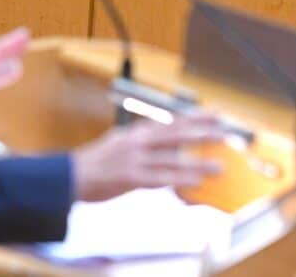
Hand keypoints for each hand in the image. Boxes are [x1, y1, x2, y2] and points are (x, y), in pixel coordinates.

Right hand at [72, 113, 226, 201]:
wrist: (69, 176)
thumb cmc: (96, 162)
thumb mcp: (120, 142)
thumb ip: (143, 141)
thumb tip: (165, 142)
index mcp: (137, 132)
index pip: (172, 121)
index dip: (195, 117)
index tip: (215, 114)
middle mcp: (138, 141)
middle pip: (177, 134)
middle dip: (203, 133)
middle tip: (226, 133)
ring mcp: (135, 159)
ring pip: (173, 159)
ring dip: (197, 163)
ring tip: (220, 166)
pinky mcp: (130, 178)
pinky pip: (160, 178)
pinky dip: (179, 179)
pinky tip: (195, 181)